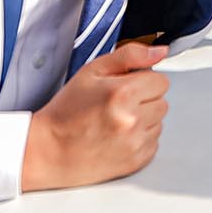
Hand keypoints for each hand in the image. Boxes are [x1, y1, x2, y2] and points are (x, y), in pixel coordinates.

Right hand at [20, 43, 169, 190]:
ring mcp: (135, 143)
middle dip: (143, 100)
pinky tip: (117, 137)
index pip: (160, 80)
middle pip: (162, 101)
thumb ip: (130, 55)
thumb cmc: (67, 112)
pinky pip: (153, 143)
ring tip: (115, 121)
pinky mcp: (136, 161)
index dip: (142, 81)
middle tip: (116, 105)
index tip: (124, 87)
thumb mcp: (92, 71)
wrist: (49, 150)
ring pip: (159, 122)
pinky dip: (140, 139)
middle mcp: (132, 120)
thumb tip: (160, 51)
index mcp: (122, 93)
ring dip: (143, 120)